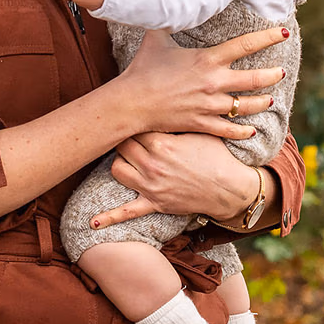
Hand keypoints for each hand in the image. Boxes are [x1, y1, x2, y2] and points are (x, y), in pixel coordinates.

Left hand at [91, 134, 270, 228]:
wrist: (230, 188)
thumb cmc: (217, 156)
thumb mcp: (200, 130)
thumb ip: (180, 118)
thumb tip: (165, 100)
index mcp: (162, 143)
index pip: (133, 126)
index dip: (134, 121)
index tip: (134, 116)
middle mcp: (152, 164)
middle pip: (122, 145)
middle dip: (124, 138)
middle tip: (130, 133)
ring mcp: (151, 185)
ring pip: (117, 169)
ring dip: (119, 162)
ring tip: (127, 156)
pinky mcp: (154, 203)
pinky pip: (127, 212)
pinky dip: (109, 217)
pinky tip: (92, 222)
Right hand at [114, 28, 288, 139]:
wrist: (132, 102)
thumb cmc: (143, 69)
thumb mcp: (156, 38)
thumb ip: (168, 21)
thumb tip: (169, 2)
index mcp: (207, 60)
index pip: (245, 45)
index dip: (267, 38)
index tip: (282, 33)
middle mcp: (214, 82)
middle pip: (254, 79)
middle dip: (273, 75)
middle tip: (282, 72)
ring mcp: (209, 105)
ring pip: (246, 106)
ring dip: (262, 102)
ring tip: (270, 100)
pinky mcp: (202, 123)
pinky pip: (229, 129)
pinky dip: (242, 130)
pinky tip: (252, 130)